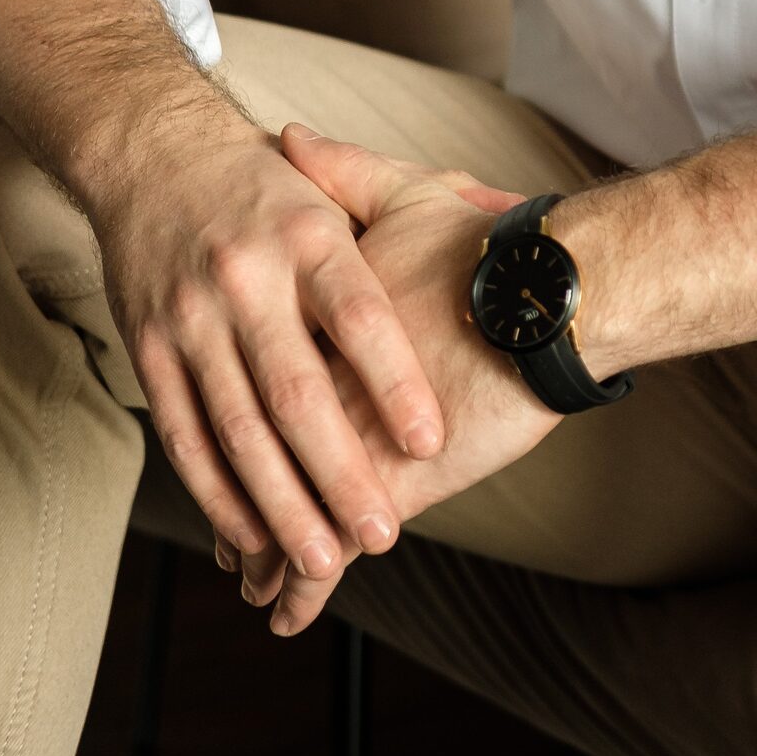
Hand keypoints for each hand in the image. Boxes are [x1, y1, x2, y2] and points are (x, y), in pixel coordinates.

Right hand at [85, 108, 454, 591]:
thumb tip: (509, 213)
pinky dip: (216, 492)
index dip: (394, 381)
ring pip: (238, 428)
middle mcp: (248, 278)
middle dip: (340, 471)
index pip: (358, 316)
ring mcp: (193, 317)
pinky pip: (183, 434)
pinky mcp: (150, 349)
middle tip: (384, 533)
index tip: (430, 440)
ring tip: (324, 557)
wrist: (154, 153)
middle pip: (295, 390)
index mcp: (309, 235)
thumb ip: (410, 213)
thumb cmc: (267, 184)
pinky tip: (250, 536)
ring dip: (280, 503)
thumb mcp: (338, 187)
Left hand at [222, 127, 563, 634]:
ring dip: (263, 546)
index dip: (221, 403)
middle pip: (250, 449)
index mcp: (314, 316)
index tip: (208, 421)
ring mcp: (344, 437)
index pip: (248, 370)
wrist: (548, 290)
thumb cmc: (487, 241)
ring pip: (278, 506)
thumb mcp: (405, 192)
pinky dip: (302, 586)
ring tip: (249, 580)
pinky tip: (284, 616)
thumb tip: (284, 139)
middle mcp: (316, 380)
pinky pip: (327, 548)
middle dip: (240, 494)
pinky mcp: (385, 484)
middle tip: (225, 533)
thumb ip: (339, 173)